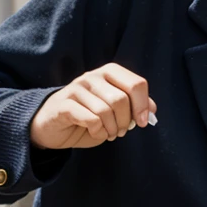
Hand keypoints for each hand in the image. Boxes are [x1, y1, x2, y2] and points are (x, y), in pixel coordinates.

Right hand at [30, 63, 155, 149]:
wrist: (53, 126)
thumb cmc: (88, 117)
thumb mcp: (115, 112)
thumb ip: (134, 107)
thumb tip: (152, 110)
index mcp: (109, 73)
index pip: (137, 84)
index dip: (143, 106)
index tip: (143, 122)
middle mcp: (92, 76)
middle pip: (122, 100)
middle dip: (126, 122)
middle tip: (121, 131)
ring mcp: (76, 88)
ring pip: (106, 111)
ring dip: (112, 129)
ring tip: (108, 134)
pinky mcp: (64, 104)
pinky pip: (91, 119)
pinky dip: (98, 132)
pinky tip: (95, 133)